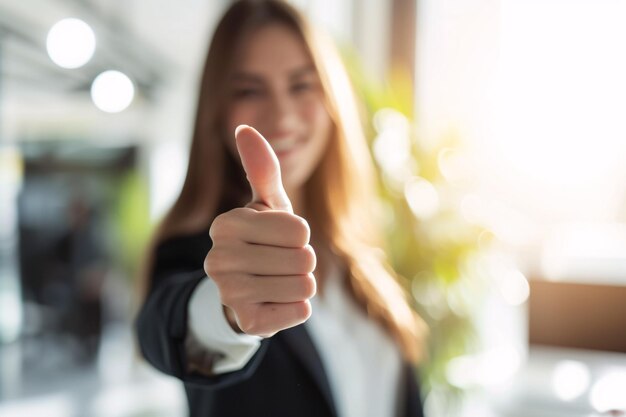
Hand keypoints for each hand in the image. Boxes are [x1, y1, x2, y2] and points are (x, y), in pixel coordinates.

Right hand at [203, 125, 315, 337]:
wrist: (242, 294)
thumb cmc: (261, 242)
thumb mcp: (265, 206)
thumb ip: (261, 169)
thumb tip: (244, 127)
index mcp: (226, 225)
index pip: (299, 230)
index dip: (300, 235)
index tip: (279, 240)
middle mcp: (219, 259)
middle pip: (304, 258)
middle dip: (302, 261)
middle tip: (279, 264)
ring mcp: (229, 294)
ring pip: (304, 286)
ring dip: (302, 285)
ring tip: (278, 282)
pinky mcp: (246, 323)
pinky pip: (300, 312)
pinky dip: (298, 308)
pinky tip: (276, 303)